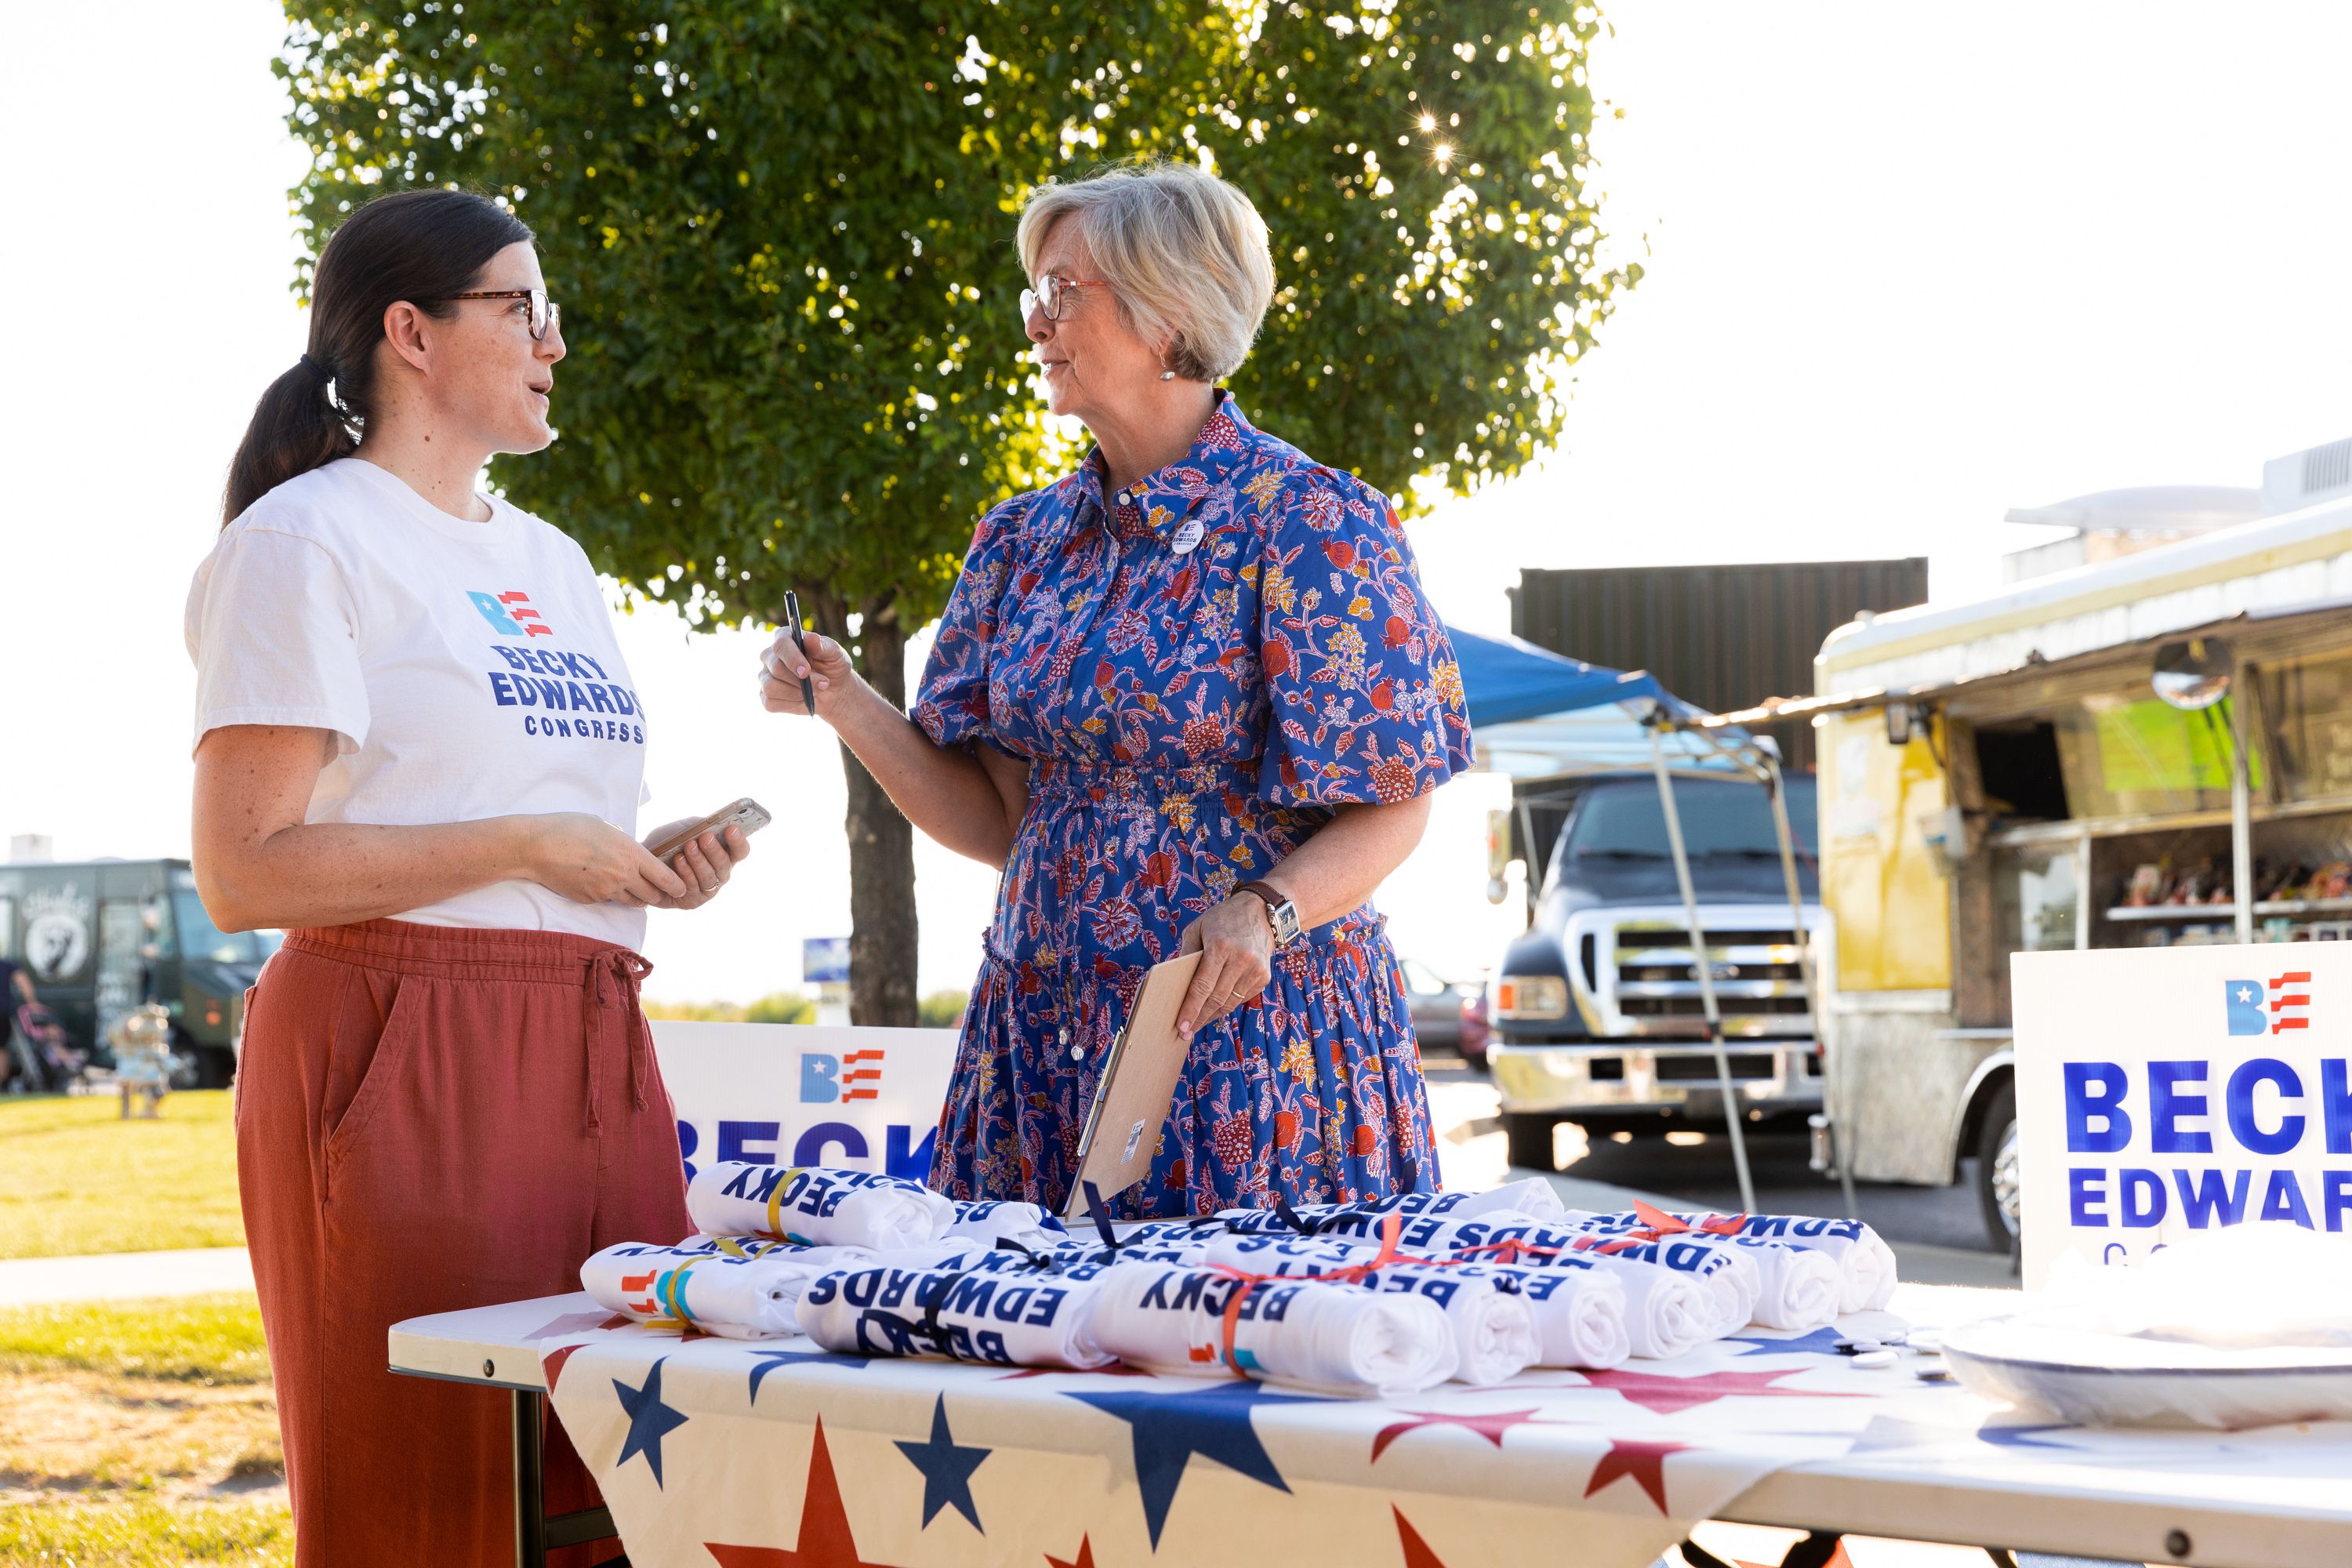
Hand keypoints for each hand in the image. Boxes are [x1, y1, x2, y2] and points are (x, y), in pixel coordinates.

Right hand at [521, 813, 689, 906]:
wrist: (536, 847)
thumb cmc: (569, 828)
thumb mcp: (603, 826)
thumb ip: (621, 840)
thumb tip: (628, 846)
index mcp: (631, 854)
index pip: (666, 878)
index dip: (677, 885)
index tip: (682, 888)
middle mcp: (623, 876)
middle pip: (652, 896)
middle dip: (657, 893)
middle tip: (657, 888)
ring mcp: (606, 891)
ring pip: (632, 902)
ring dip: (636, 897)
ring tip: (631, 886)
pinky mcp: (590, 900)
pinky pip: (608, 901)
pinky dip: (609, 895)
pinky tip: (599, 881)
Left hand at [640, 822, 751, 909]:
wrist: (642, 861)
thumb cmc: (668, 843)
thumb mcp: (685, 829)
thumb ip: (700, 826)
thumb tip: (713, 824)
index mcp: (724, 855)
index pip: (740, 851)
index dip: (739, 841)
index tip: (731, 829)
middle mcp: (719, 874)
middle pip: (725, 865)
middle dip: (715, 851)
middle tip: (706, 837)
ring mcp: (707, 889)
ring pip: (709, 877)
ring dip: (699, 861)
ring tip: (689, 846)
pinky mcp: (692, 901)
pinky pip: (692, 888)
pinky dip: (685, 873)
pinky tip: (679, 860)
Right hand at [757, 625, 857, 718]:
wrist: (835, 691)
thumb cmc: (833, 667)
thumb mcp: (835, 654)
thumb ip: (822, 646)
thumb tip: (810, 638)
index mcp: (785, 638)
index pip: (780, 644)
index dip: (792, 658)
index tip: (806, 671)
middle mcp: (770, 655)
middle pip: (775, 668)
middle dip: (800, 681)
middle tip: (822, 684)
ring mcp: (766, 676)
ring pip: (770, 687)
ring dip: (796, 693)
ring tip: (814, 691)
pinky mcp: (766, 696)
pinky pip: (770, 703)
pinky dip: (790, 704)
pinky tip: (802, 699)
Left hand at [1175, 891, 1276, 1037]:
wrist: (1260, 912)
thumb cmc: (1223, 919)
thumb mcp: (1198, 927)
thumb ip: (1186, 953)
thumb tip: (1175, 981)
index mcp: (1220, 946)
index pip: (1203, 985)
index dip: (1191, 1008)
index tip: (1181, 1025)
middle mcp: (1241, 959)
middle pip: (1216, 998)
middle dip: (1199, 1018)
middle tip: (1185, 1032)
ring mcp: (1255, 969)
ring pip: (1230, 1002)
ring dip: (1212, 1015)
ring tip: (1197, 1024)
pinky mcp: (1263, 976)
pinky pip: (1241, 997)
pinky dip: (1227, 1004)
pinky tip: (1215, 1009)